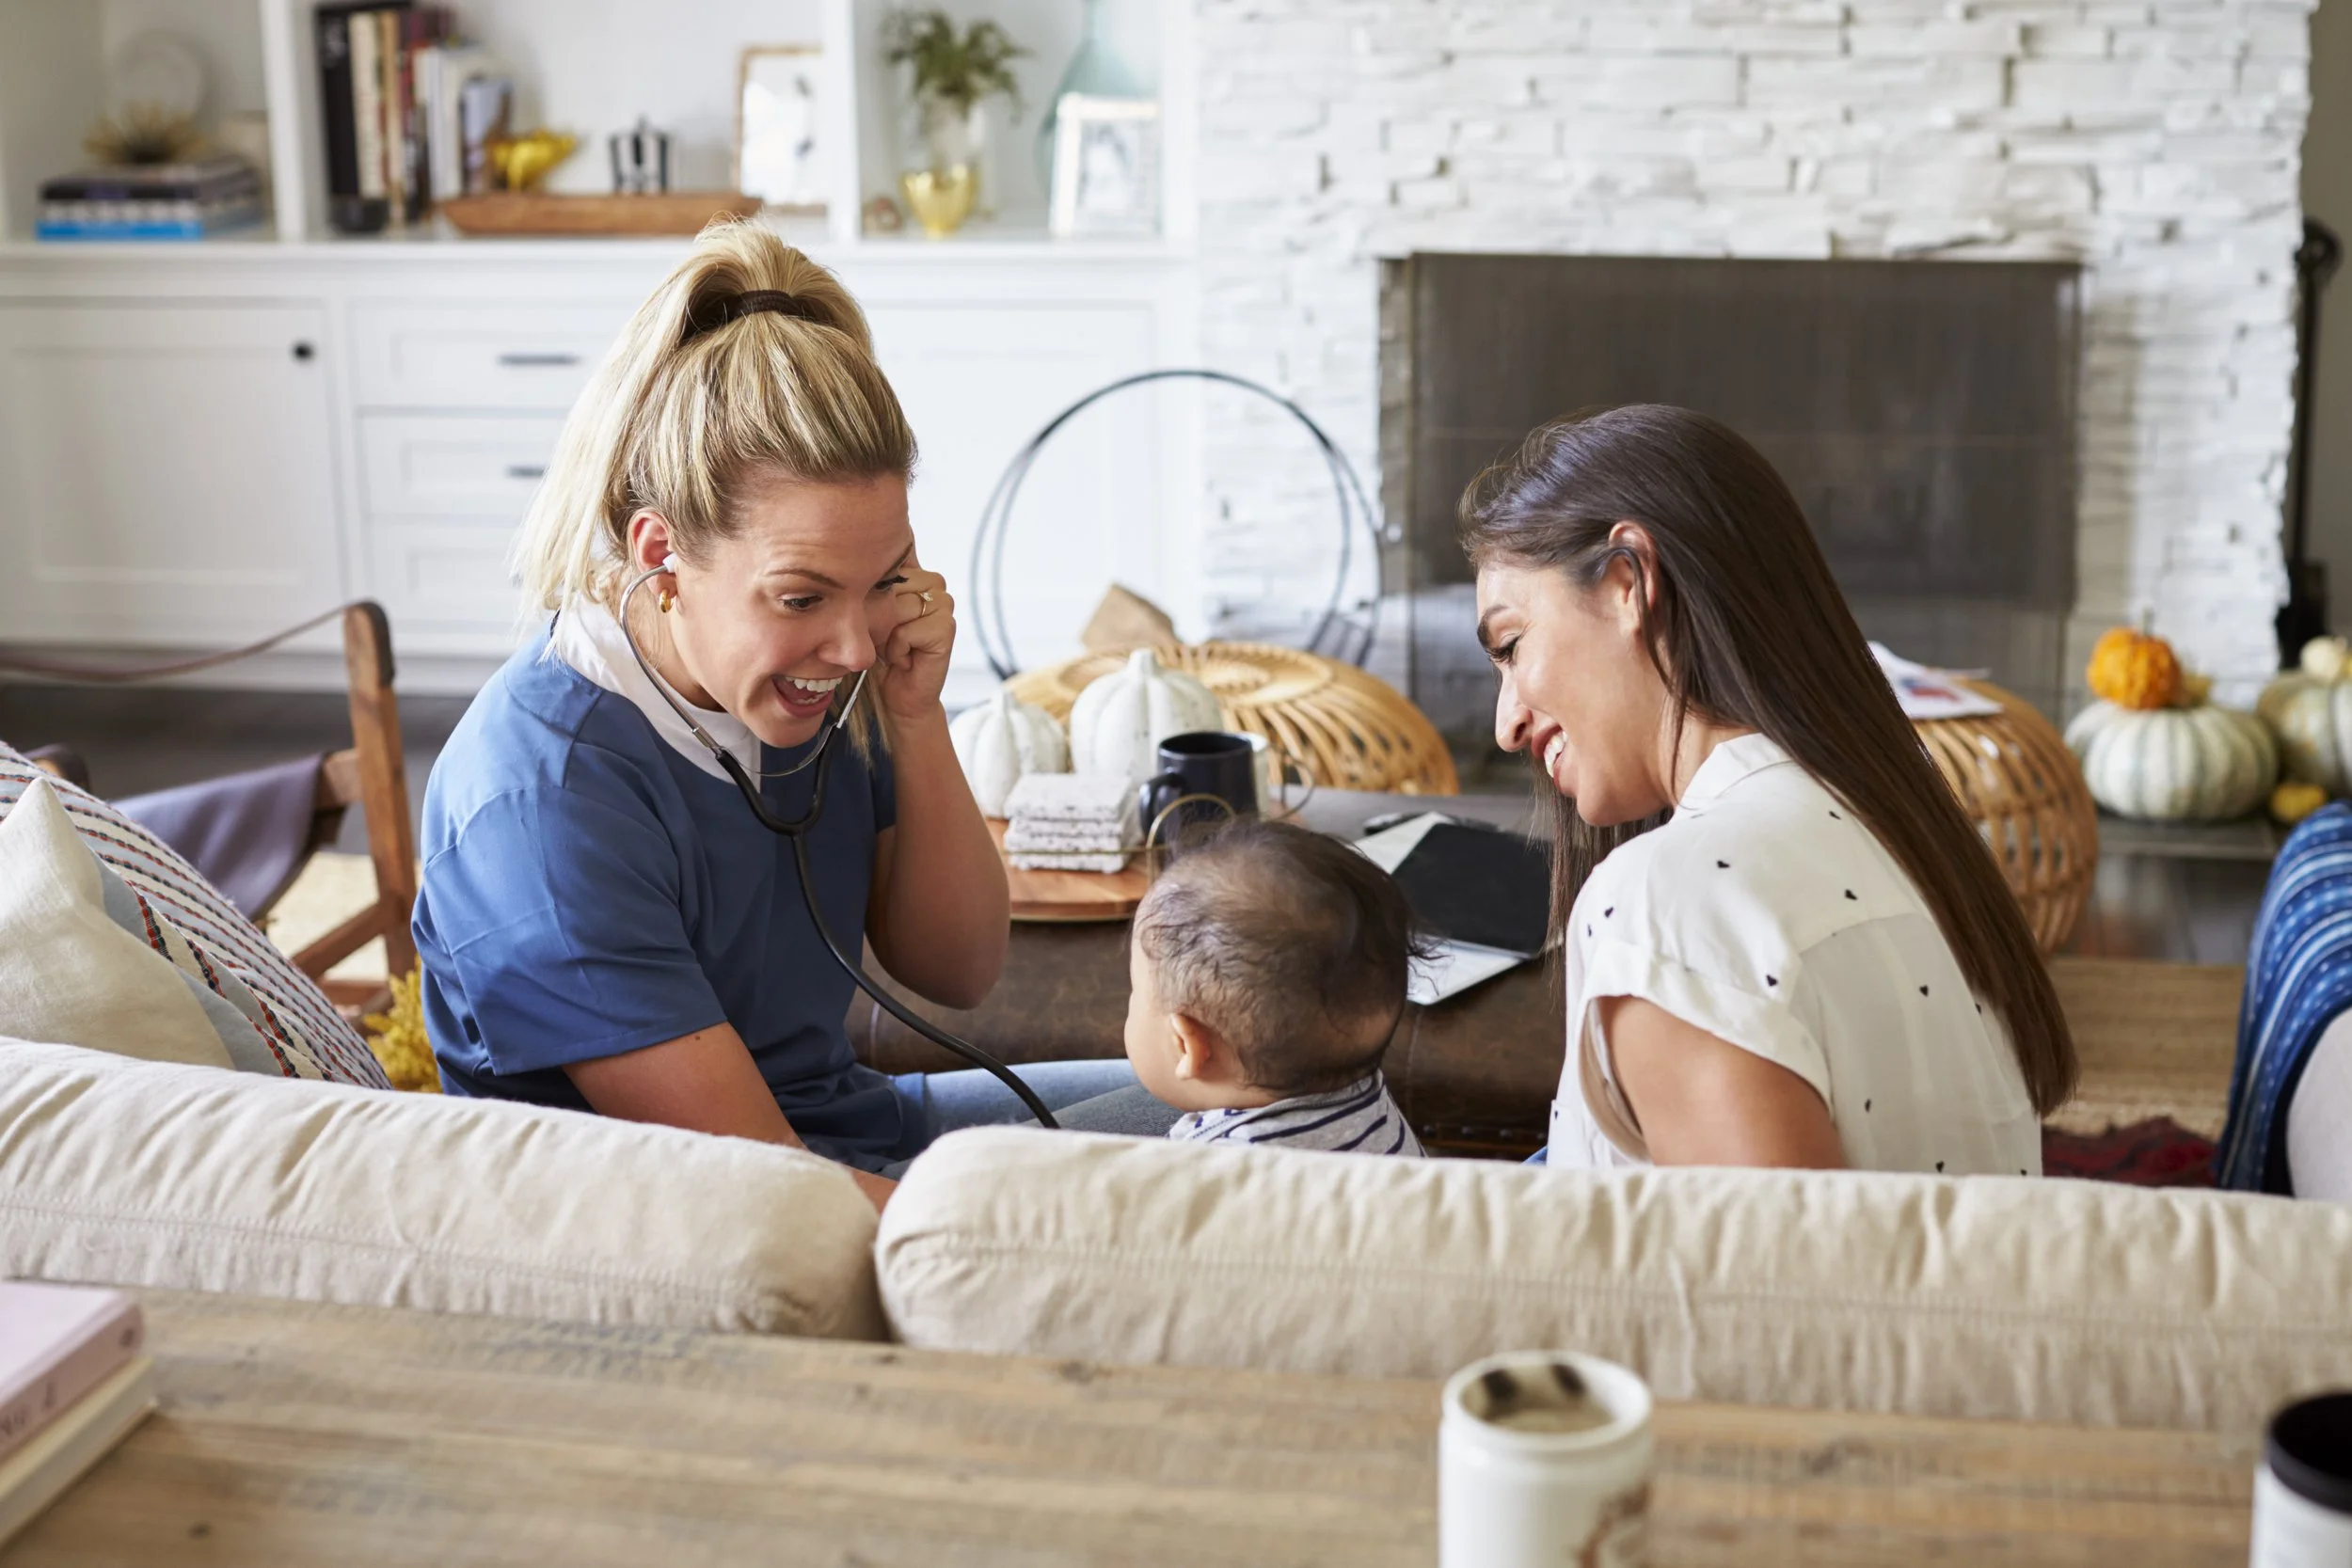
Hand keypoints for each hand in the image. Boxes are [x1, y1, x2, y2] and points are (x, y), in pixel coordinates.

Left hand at [875, 558, 954, 721]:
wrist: (897, 692)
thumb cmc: (880, 650)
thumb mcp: (868, 610)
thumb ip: (869, 584)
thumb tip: (852, 566)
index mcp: (915, 571)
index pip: (881, 567)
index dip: (867, 596)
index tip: (874, 618)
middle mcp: (934, 582)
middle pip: (887, 587)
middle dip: (876, 617)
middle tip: (886, 638)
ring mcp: (944, 603)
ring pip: (895, 609)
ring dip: (884, 635)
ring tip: (894, 647)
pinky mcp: (947, 627)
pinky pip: (904, 632)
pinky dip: (896, 650)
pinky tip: (905, 658)